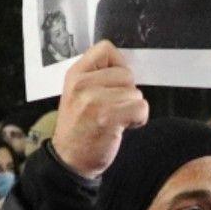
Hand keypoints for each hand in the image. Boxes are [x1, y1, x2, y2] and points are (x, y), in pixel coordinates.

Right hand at [53, 41, 149, 178]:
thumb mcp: (77, 94)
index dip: (118, 65)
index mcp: (75, 75)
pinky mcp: (108, 117)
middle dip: (126, 92)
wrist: (69, 160)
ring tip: (115, 119)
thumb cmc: (79, 128)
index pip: (105, 49)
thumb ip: (96, 78)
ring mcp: (94, 100)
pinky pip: (141, 107)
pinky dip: (139, 119)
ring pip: (135, 92)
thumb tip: (126, 69)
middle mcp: (82, 84)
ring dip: (132, 108)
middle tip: (113, 108)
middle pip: (126, 74)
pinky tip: (124, 126)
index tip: (114, 83)